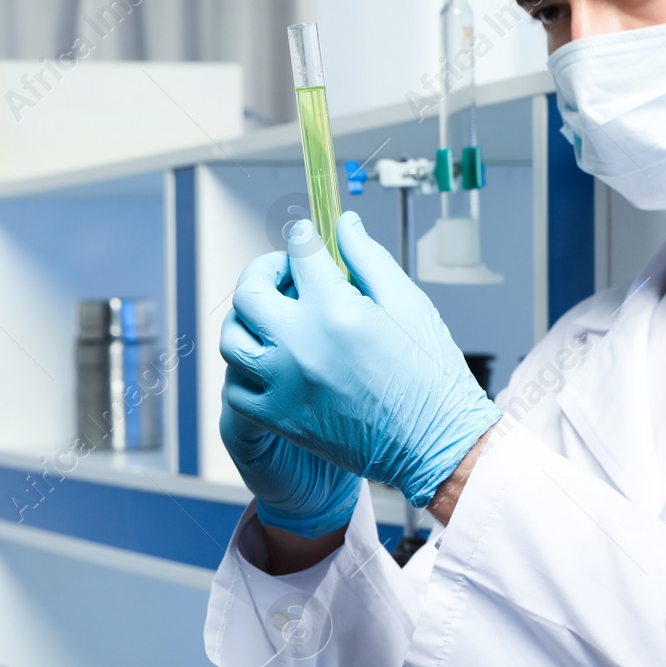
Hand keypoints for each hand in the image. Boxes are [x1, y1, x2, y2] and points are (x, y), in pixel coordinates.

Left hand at [220, 213, 500, 508]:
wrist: (433, 442)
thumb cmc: (429, 373)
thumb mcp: (407, 303)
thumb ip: (368, 258)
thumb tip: (343, 224)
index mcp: (335, 312)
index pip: (300, 254)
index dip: (303, 239)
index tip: (307, 239)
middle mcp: (300, 346)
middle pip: (250, 292)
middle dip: (262, 271)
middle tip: (281, 272)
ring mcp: (283, 385)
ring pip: (232, 338)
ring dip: (246, 319)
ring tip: (269, 315)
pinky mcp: (279, 418)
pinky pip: (235, 387)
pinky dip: (244, 369)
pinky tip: (268, 359)